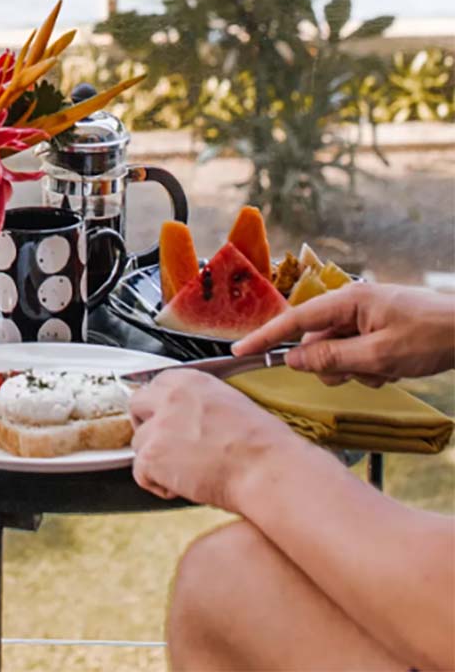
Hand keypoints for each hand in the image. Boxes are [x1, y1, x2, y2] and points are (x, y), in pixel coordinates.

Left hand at [129, 369, 293, 511]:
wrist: (267, 469)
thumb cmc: (263, 445)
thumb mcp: (231, 405)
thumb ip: (200, 405)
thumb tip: (188, 417)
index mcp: (192, 381)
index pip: (156, 384)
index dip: (158, 405)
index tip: (164, 418)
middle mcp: (170, 398)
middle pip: (136, 405)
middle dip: (145, 424)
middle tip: (163, 444)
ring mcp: (158, 426)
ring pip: (138, 443)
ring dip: (154, 458)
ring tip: (184, 471)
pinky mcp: (152, 455)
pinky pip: (140, 473)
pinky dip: (156, 484)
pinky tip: (181, 487)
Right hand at [233, 283, 454, 385]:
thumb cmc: (433, 336)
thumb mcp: (379, 355)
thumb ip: (331, 358)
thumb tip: (293, 360)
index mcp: (348, 301)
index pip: (294, 320)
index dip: (265, 337)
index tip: (240, 350)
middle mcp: (352, 304)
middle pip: (317, 343)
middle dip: (335, 365)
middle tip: (366, 371)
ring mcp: (365, 317)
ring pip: (337, 353)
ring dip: (356, 369)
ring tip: (388, 369)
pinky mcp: (376, 328)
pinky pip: (356, 354)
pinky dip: (370, 367)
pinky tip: (395, 367)